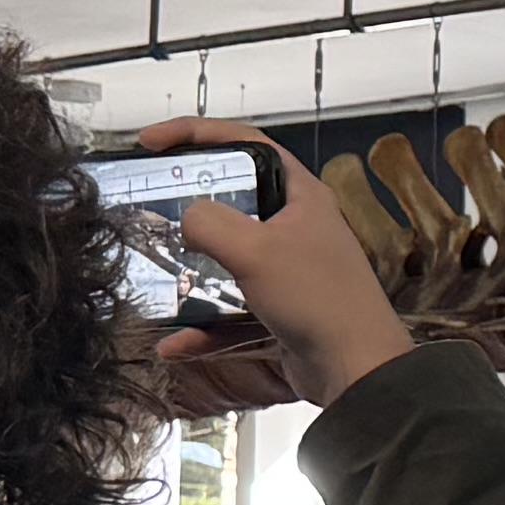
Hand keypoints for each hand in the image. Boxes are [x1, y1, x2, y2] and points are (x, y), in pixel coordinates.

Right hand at [133, 116, 415, 407]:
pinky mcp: (281, 311)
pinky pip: (231, 313)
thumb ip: (211, 223)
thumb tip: (187, 217)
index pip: (245, 143)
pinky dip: (203, 328)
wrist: (357, 370)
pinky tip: (172, 345)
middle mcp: (296, 226)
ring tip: (149, 269)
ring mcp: (289, 270)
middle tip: (147, 205)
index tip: (149, 141)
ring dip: (190, 269)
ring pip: (228, 258)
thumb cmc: (314, 297)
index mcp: (299, 195)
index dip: (196, 133)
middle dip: (188, 203)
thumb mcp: (256, 250)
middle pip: (232, 200)